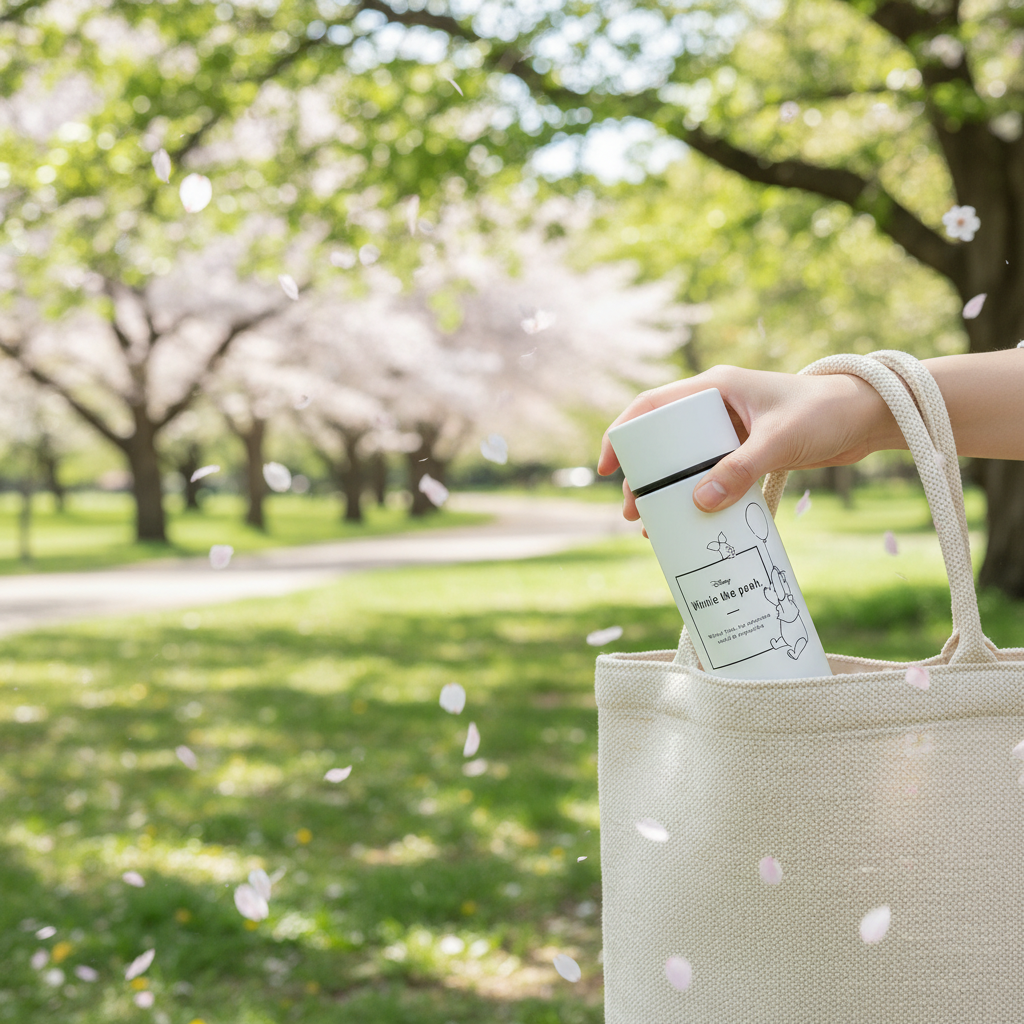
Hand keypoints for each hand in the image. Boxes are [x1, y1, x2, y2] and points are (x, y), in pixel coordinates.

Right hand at [598, 365, 900, 520]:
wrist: (869, 416)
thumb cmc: (827, 413)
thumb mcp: (779, 441)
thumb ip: (740, 469)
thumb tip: (698, 503)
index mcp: (713, 387)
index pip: (651, 406)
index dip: (623, 434)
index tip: (608, 467)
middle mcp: (715, 406)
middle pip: (662, 441)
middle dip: (643, 477)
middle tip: (632, 513)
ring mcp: (730, 430)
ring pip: (684, 462)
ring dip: (667, 492)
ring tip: (654, 527)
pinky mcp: (746, 451)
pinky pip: (710, 474)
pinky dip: (698, 496)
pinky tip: (692, 522)